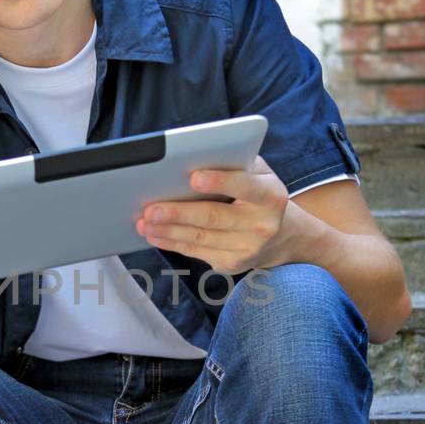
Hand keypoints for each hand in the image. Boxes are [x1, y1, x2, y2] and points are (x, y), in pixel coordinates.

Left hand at [135, 155, 293, 272]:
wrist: (281, 234)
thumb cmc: (257, 192)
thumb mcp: (256, 173)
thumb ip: (233, 163)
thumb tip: (189, 159)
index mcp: (271, 195)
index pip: (245, 186)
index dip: (219, 181)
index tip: (193, 177)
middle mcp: (263, 225)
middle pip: (214, 217)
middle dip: (179, 213)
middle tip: (150, 208)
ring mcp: (248, 248)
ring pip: (200, 238)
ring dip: (167, 230)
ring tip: (143, 222)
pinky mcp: (232, 264)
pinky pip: (196, 252)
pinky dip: (171, 243)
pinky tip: (154, 235)